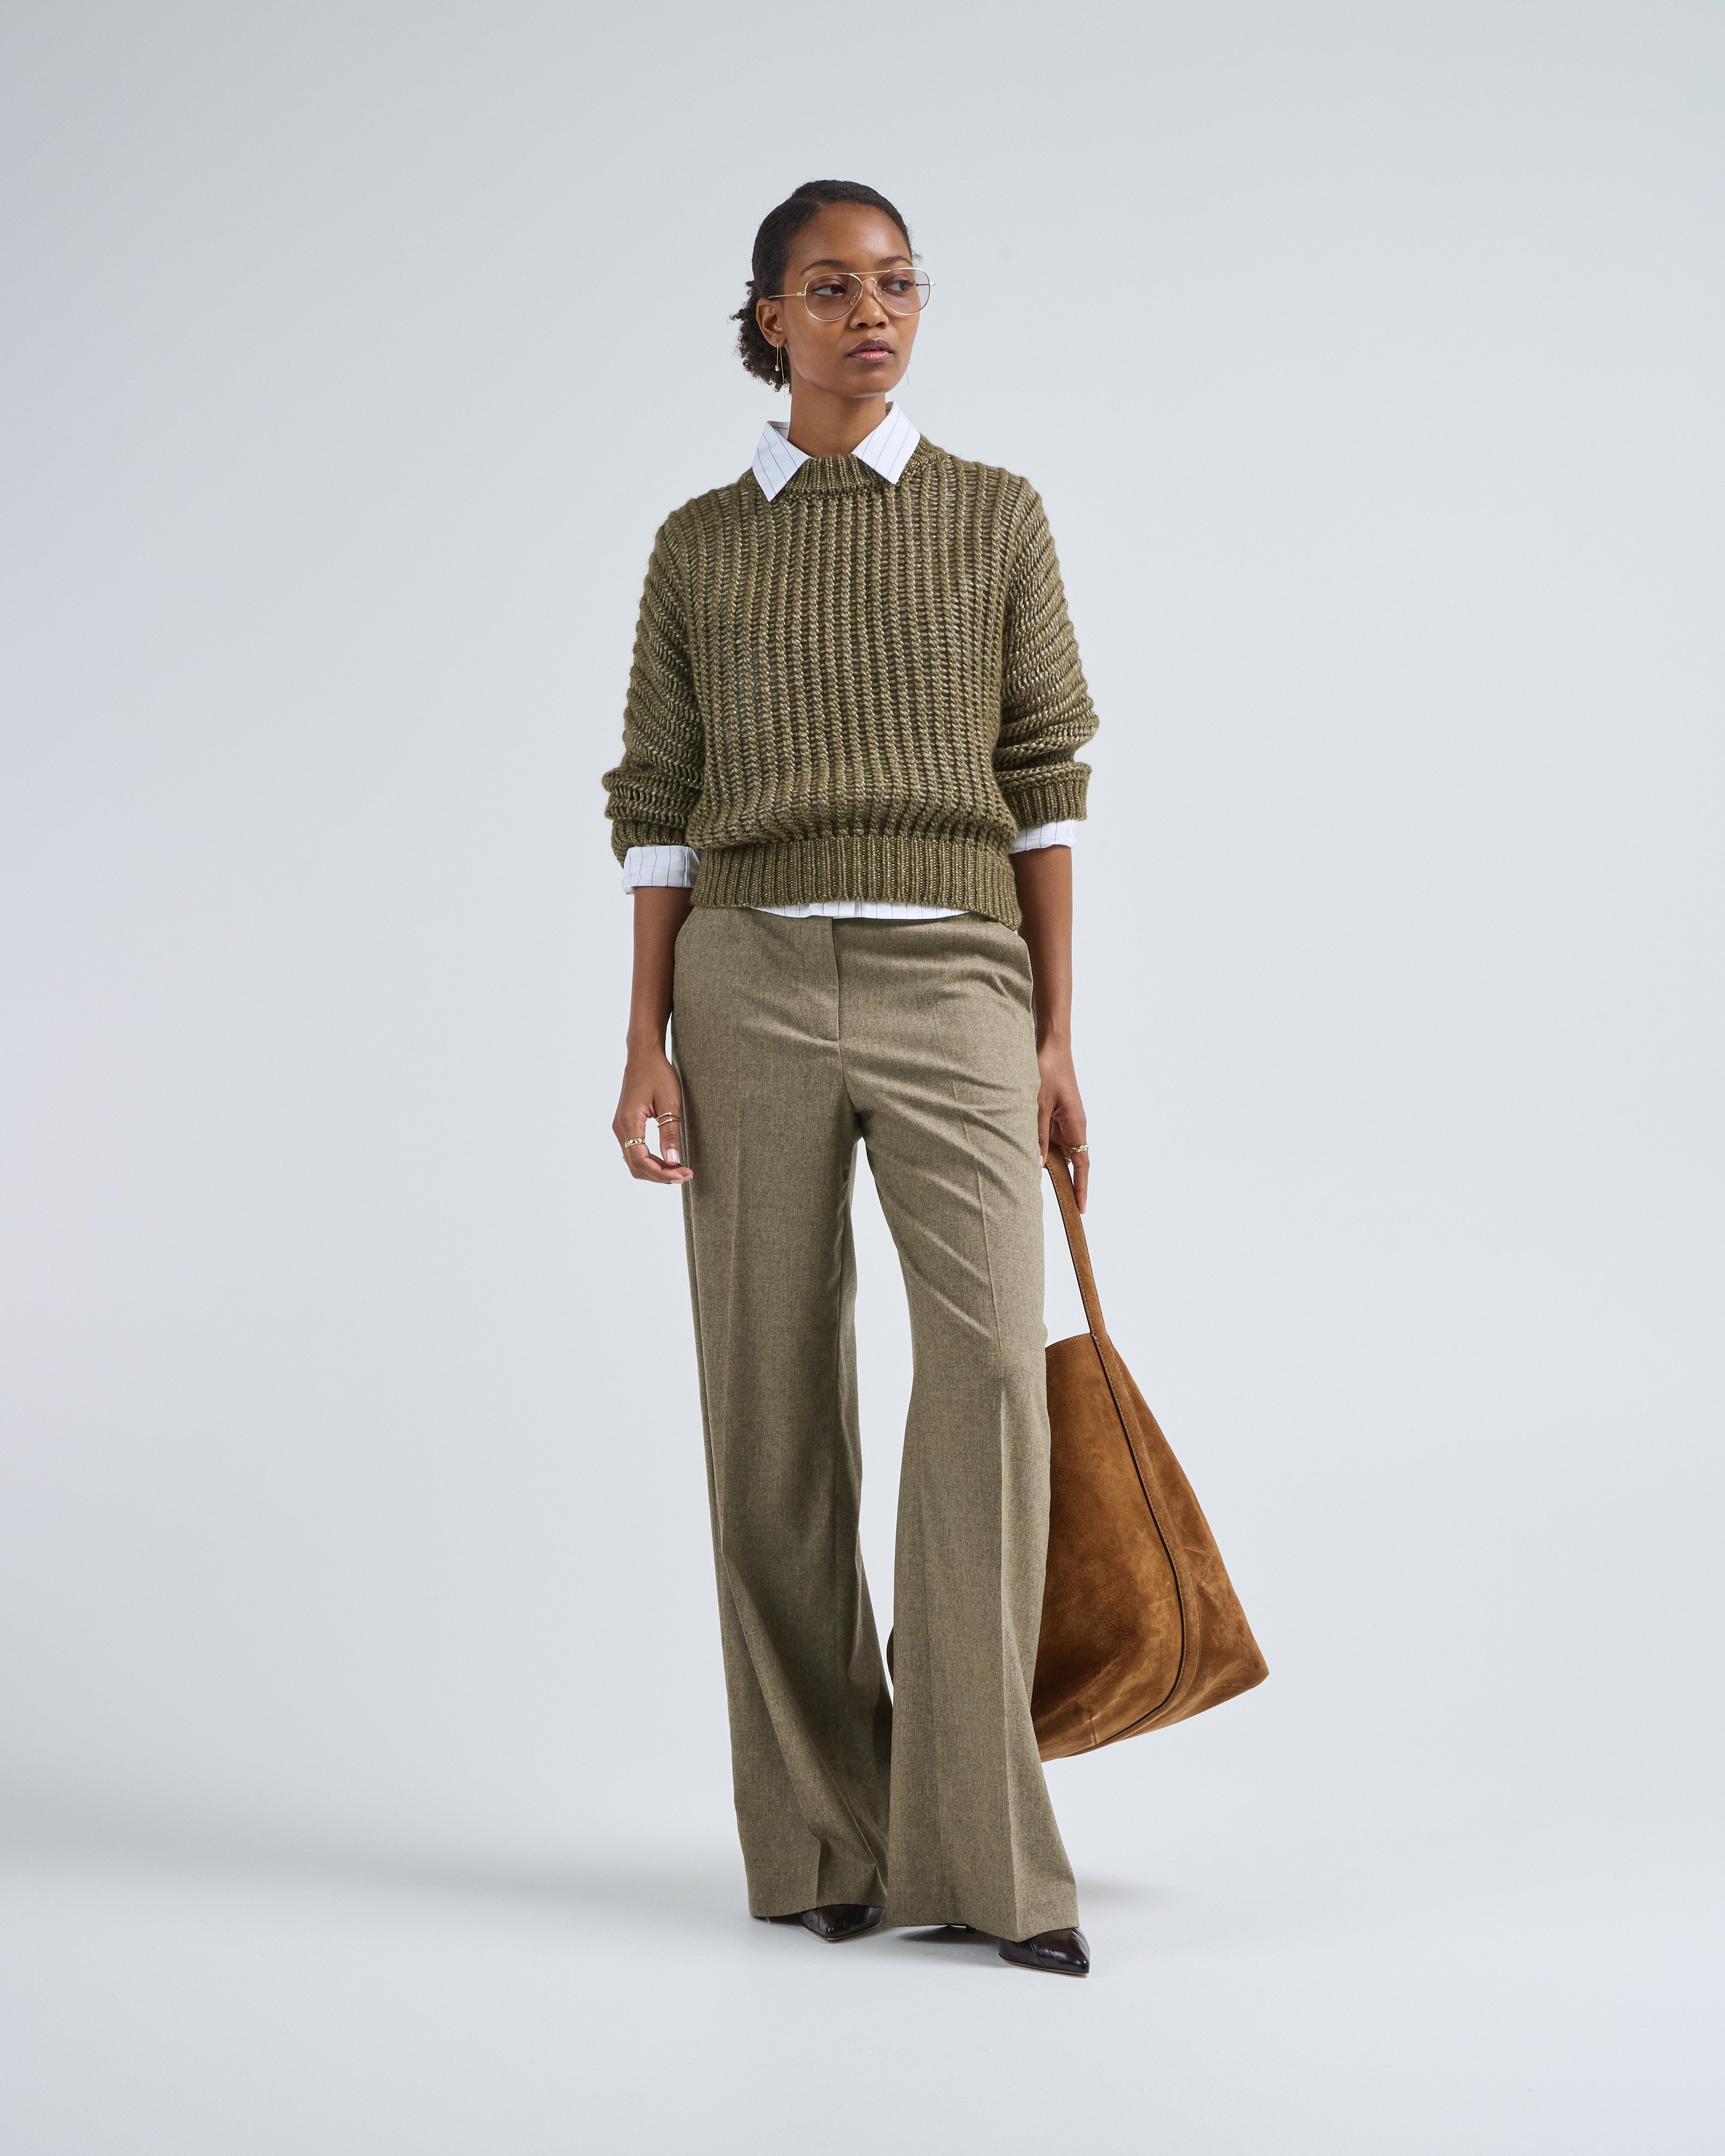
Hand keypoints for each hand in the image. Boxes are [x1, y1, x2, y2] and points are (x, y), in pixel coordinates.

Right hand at [613, 1045, 692, 1185]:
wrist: (643, 1056)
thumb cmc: (657, 1074)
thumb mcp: (670, 1102)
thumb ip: (669, 1133)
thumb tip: (672, 1161)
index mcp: (629, 1122)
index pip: (641, 1160)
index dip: (662, 1173)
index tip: (683, 1174)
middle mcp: (620, 1128)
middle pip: (635, 1166)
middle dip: (660, 1175)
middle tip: (685, 1175)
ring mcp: (621, 1127)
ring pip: (633, 1161)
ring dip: (655, 1170)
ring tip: (678, 1170)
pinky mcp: (625, 1125)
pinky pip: (634, 1151)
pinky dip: (650, 1161)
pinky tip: (667, 1160)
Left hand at [1035, 1038, 1089, 1213]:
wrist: (1051, 1045)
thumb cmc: (1048, 1070)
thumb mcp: (1038, 1104)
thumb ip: (1036, 1134)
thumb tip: (1035, 1164)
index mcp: (1076, 1126)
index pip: (1082, 1165)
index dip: (1081, 1188)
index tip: (1081, 1209)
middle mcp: (1074, 1126)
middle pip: (1071, 1162)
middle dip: (1066, 1183)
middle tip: (1059, 1207)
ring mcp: (1065, 1121)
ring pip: (1058, 1151)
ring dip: (1049, 1165)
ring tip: (1034, 1186)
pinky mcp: (1055, 1114)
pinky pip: (1050, 1138)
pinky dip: (1041, 1149)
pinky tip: (1027, 1157)